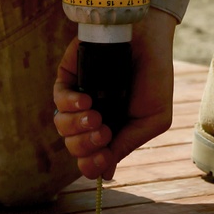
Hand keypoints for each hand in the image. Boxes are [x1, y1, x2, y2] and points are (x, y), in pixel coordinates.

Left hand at [52, 8, 176, 178]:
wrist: (150, 38)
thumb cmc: (155, 77)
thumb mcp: (152, 119)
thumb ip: (127, 144)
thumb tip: (105, 174)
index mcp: (112, 133)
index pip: (90, 160)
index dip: (92, 164)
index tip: (103, 154)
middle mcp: (92, 119)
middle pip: (74, 147)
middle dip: (86, 145)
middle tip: (104, 131)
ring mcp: (78, 99)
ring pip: (62, 127)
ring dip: (77, 127)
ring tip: (96, 115)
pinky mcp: (68, 78)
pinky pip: (58, 100)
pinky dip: (70, 104)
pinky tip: (87, 99)